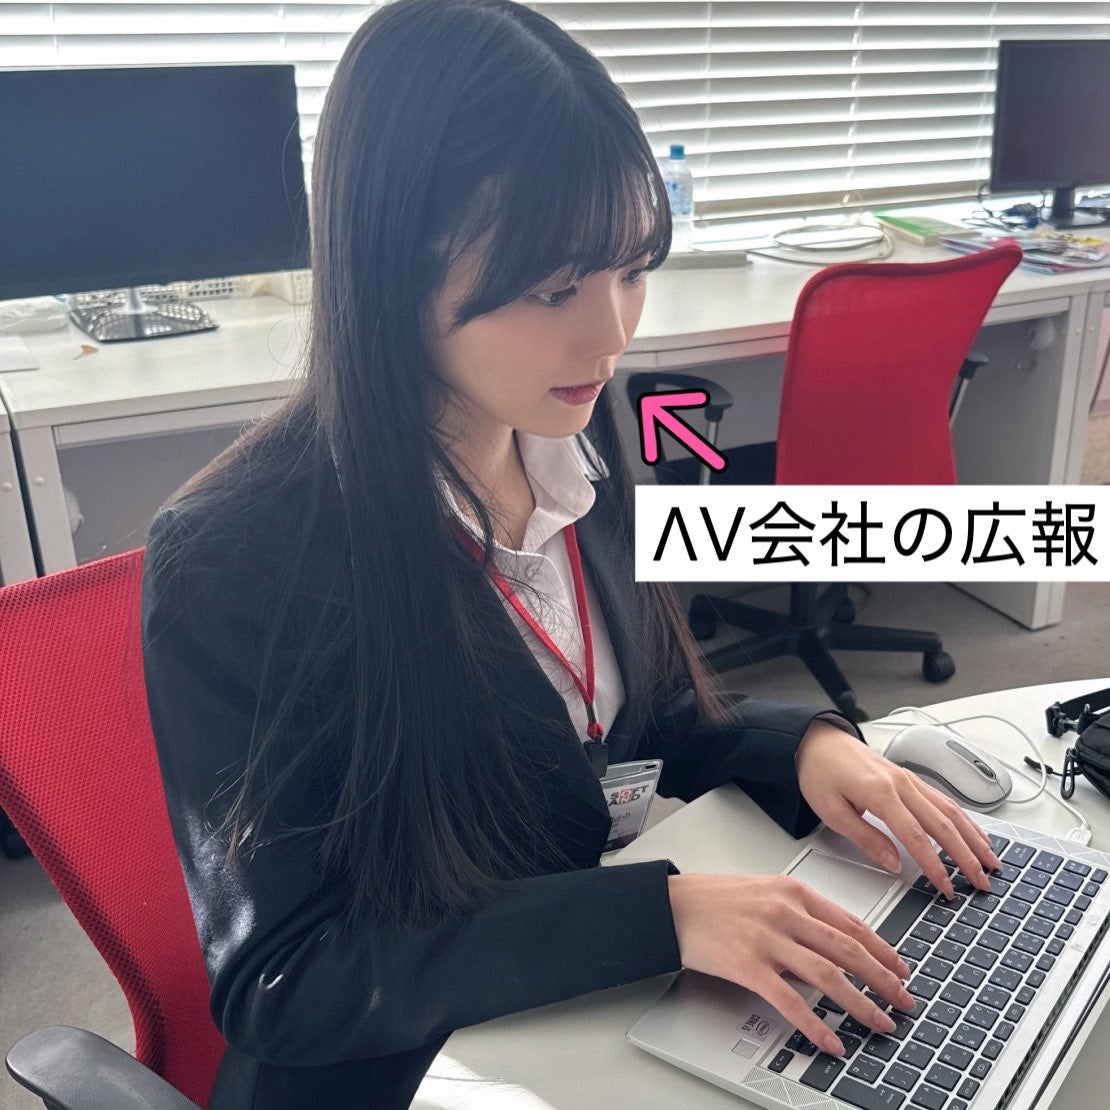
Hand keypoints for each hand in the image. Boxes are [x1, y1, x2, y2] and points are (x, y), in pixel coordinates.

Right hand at [667, 873, 915, 1054]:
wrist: (673, 905)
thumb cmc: (716, 899)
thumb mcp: (765, 893)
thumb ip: (800, 915)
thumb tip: (833, 949)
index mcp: (794, 892)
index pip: (850, 923)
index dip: (882, 950)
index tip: (902, 969)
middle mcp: (786, 913)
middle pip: (848, 950)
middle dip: (884, 980)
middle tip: (905, 1001)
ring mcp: (768, 939)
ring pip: (829, 976)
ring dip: (861, 1005)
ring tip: (880, 1023)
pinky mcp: (748, 966)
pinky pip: (791, 1001)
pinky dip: (816, 1024)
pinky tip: (831, 1040)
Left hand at [796, 721, 1002, 898]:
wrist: (816, 740)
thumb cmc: (819, 772)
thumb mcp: (830, 810)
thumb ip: (865, 837)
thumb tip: (893, 863)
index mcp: (880, 792)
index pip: (916, 837)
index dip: (934, 866)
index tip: (947, 888)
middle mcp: (901, 783)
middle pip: (943, 824)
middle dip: (967, 856)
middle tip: (983, 882)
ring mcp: (908, 779)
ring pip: (950, 810)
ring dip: (974, 837)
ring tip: (992, 861)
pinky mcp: (909, 778)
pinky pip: (943, 799)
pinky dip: (964, 819)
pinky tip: (974, 833)